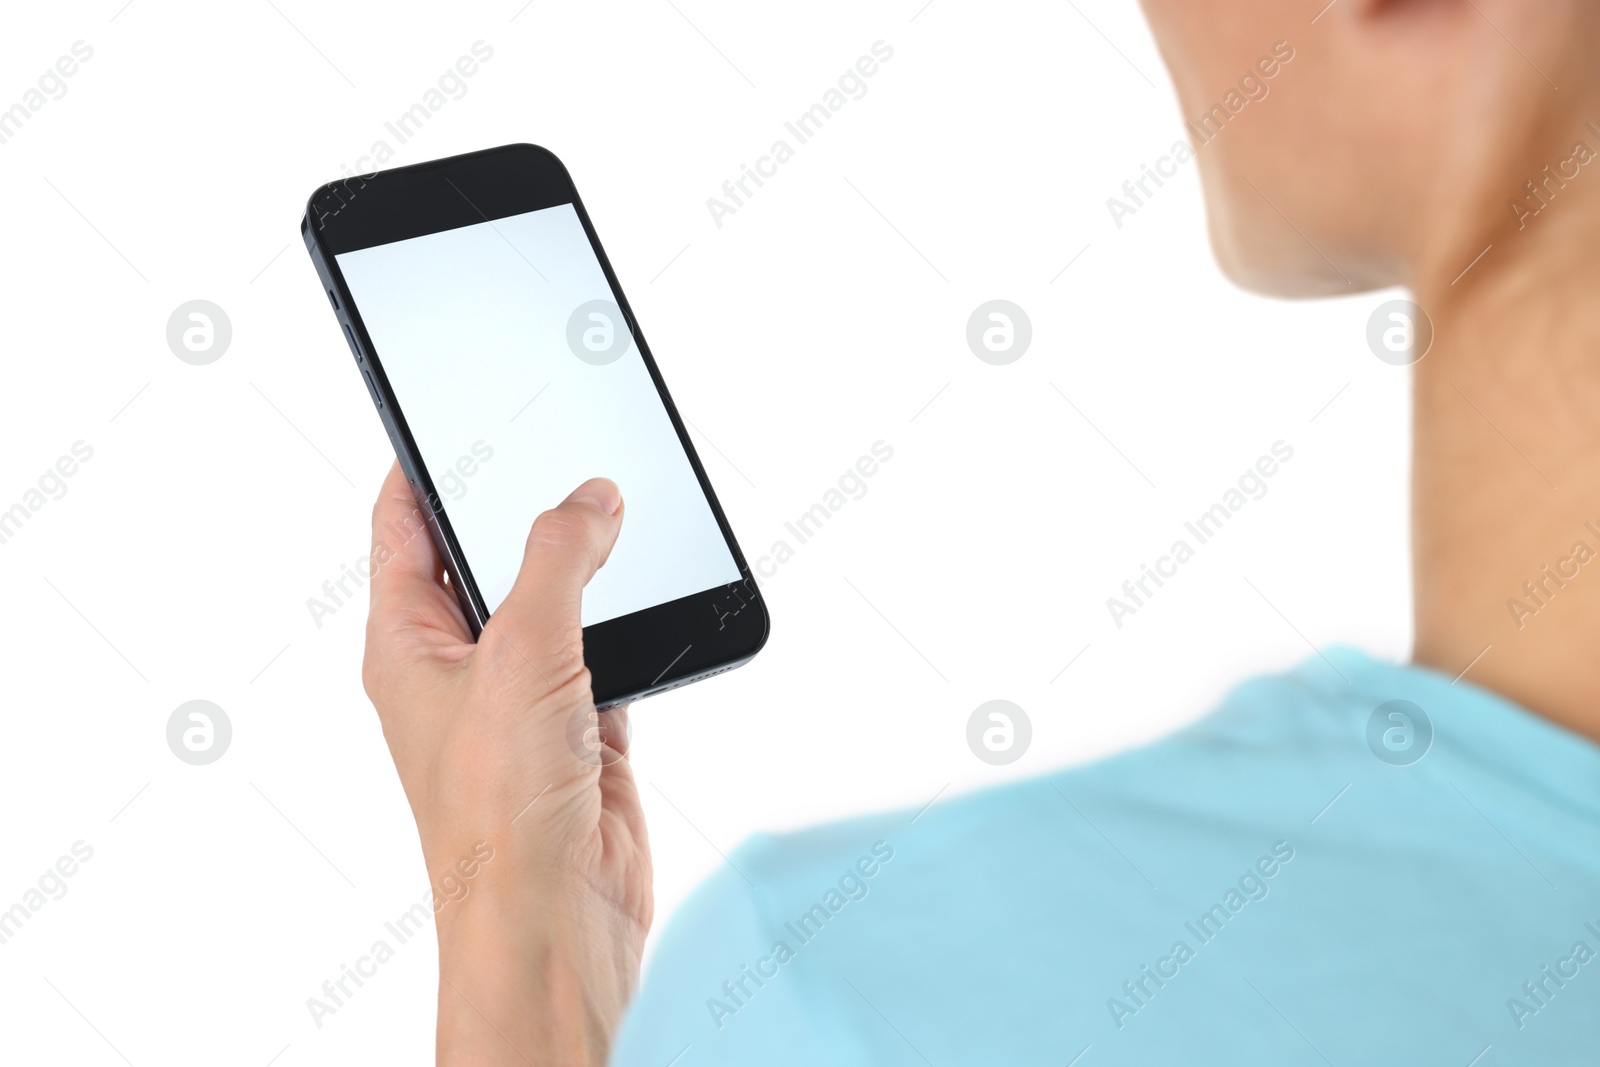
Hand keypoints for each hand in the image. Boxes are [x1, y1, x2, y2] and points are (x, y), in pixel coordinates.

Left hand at [361, 461, 650, 1065]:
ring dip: (587, 564)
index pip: (402, 525)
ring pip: (552, 602)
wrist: (557, 917)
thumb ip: (558, 560)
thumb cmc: (500, 811)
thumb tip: (592, 498)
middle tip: (562, 448)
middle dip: (522, 505)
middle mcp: (457, 666)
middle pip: (485, 556)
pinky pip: (605, 650)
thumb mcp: (521, 654)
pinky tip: (652, 594)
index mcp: (407, 643)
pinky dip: (629, 621)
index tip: (450, 412)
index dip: (422, 464)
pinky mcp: (579, 729)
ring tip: (621, 508)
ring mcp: (520, 698)